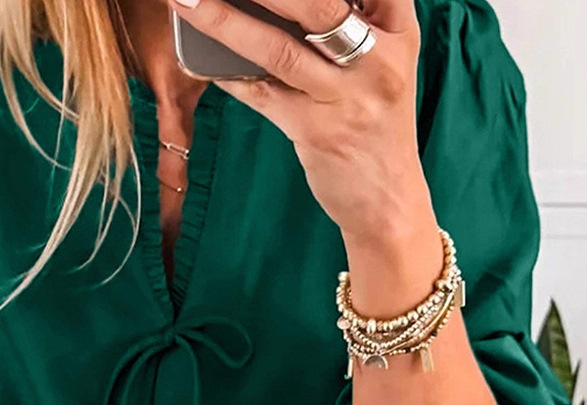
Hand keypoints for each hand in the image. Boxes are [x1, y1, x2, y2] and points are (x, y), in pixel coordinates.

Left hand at [169, 0, 432, 248]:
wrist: (389, 203)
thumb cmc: (376, 125)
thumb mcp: (380, 65)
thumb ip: (350, 26)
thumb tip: (276, 6)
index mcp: (398, 31)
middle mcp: (379, 59)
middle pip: (315, 3)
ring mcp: (348, 98)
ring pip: (279, 49)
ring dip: (225, 22)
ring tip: (187, 2)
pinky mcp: (318, 133)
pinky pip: (262, 95)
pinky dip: (229, 76)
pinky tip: (199, 59)